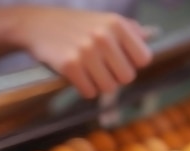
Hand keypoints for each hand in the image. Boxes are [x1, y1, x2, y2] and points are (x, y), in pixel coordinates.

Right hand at [8, 7, 152, 98]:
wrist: (38, 25)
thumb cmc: (75, 25)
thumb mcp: (104, 19)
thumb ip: (129, 30)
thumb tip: (151, 36)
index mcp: (116, 24)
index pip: (143, 59)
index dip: (132, 64)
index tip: (118, 62)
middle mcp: (103, 37)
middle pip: (127, 77)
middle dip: (115, 77)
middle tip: (102, 70)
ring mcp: (86, 52)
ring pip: (108, 88)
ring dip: (99, 85)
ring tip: (89, 73)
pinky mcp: (69, 66)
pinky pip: (89, 92)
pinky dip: (84, 89)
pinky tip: (77, 77)